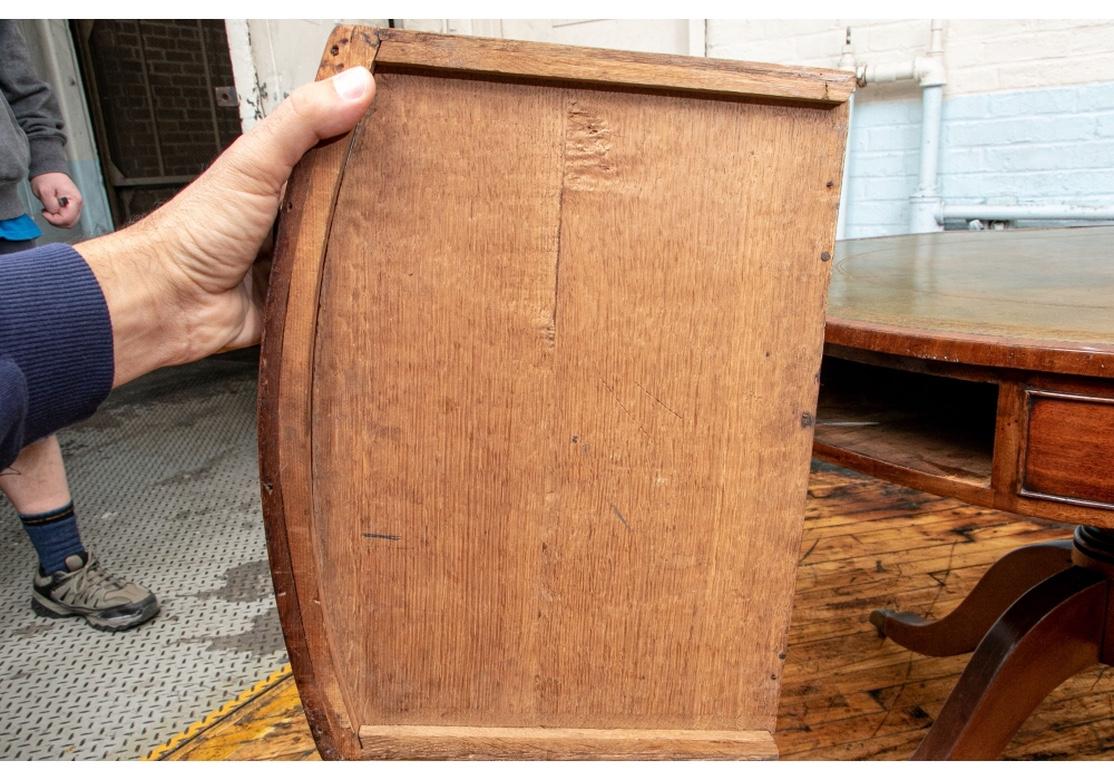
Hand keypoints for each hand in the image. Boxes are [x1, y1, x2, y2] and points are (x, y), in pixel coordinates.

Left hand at [30, 172, 82, 228]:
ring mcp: (75, 204)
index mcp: (74, 200)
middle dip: (56, 221)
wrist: (48, 169)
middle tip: (46, 213)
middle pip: (70, 222)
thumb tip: (54, 213)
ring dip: (58, 220)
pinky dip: (59, 217)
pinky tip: (52, 210)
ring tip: (49, 211)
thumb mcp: (44, 191)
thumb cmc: (47, 177)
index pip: (68, 219)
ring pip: (69, 221)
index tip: (45, 212)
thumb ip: (51, 205)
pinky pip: (67, 217)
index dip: (54, 219)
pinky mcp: (71, 205)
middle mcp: (78, 203)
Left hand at [77, 66, 375, 387]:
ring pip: (343, 253)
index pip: (332, 149)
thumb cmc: (193, 234)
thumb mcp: (254, 163)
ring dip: (360, 255)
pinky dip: (344, 297)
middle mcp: (285, 216)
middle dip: (370, 206)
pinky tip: (365, 288)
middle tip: (409, 201)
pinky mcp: (294, 299)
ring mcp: (291, 259)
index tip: (403, 133)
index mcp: (275, 175)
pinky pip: (331, 298)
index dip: (364, 140)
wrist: (170, 302)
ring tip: (397, 248)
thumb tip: (354, 84)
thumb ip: (303, 122)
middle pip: (344, 205)